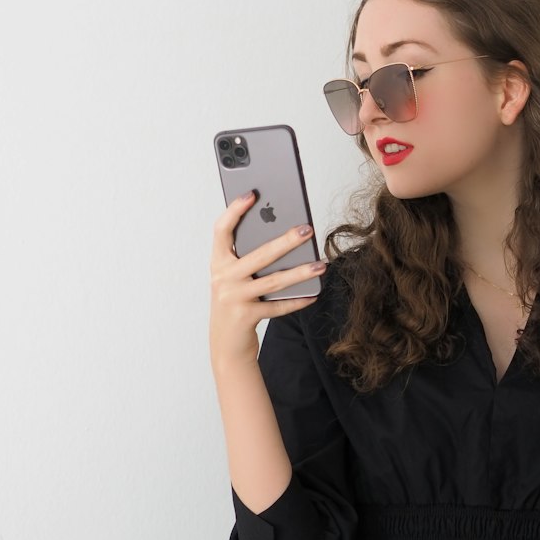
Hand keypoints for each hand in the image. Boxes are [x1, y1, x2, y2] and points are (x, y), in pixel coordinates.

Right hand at [209, 191, 325, 369]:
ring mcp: (233, 298)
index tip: (252, 194)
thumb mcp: (235, 278)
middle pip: (259, 254)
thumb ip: (249, 258)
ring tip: (321, 264)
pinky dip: (296, 301)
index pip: (222, 230)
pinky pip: (278, 306)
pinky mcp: (246, 316)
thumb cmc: (235, 302)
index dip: (234, 210)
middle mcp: (223, 278)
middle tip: (307, 229)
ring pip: (273, 281)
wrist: (225, 345)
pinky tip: (313, 294)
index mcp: (218, 262)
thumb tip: (285, 236)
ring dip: (300, 272)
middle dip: (286, 240)